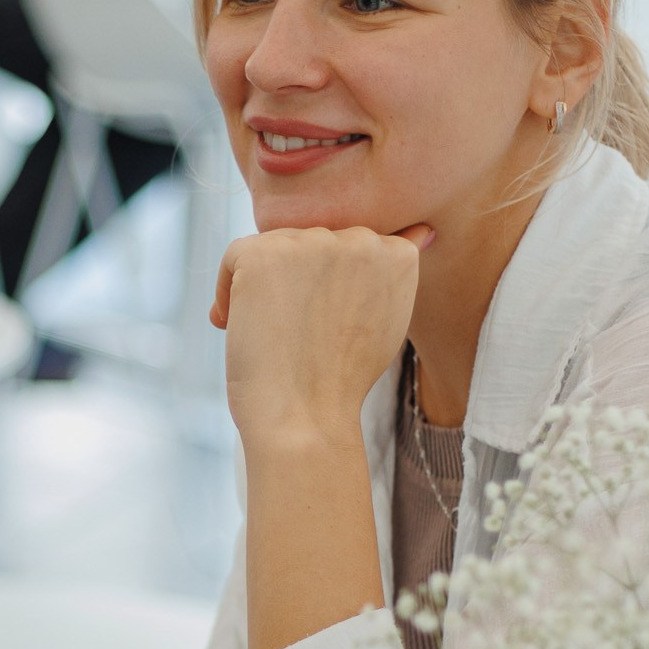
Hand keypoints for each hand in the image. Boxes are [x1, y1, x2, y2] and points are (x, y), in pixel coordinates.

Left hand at [211, 225, 428, 454]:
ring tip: (274, 336)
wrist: (306, 417)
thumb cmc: (340, 380)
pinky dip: (227, 290)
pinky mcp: (265, 252)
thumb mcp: (385, 317)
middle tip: (300, 338)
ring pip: (274, 249)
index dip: (326, 291)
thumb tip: (421, 231)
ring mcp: (312, 243)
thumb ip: (390, 273)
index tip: (325, 331)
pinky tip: (238, 325)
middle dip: (297, 286)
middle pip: (310, 244)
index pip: (346, 250)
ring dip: (264, 288)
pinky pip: (235, 255)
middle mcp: (360, 238)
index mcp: (396, 255)